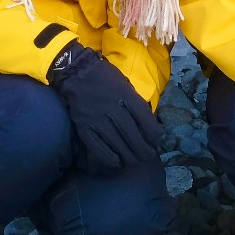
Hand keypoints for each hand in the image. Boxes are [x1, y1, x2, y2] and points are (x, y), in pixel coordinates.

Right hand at [46, 43, 160, 172]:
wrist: (77, 73)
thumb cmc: (106, 78)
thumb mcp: (126, 84)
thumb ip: (135, 102)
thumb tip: (149, 123)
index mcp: (126, 96)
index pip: (144, 120)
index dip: (153, 134)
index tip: (157, 140)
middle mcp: (113, 108)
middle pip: (132, 135)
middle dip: (143, 150)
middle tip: (148, 156)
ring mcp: (97, 119)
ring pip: (117, 144)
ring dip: (129, 156)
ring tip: (135, 161)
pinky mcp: (84, 127)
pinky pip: (98, 147)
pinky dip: (108, 157)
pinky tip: (116, 162)